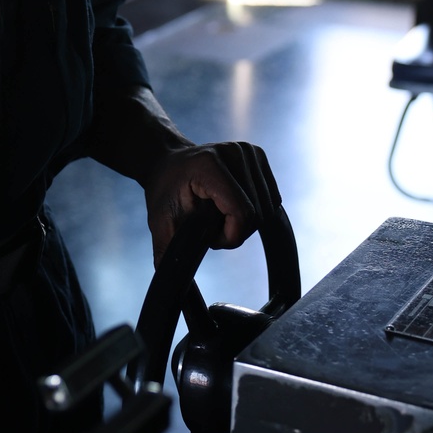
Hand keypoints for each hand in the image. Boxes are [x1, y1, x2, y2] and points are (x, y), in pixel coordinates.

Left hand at [144, 139, 280, 265]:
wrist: (168, 161)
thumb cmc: (165, 190)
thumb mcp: (159, 219)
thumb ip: (167, 249)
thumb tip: (172, 282)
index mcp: (209, 164)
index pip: (242, 212)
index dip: (230, 235)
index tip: (209, 236)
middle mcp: (234, 152)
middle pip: (257, 213)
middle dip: (235, 230)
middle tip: (209, 224)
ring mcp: (248, 150)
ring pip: (267, 208)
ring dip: (245, 221)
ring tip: (219, 213)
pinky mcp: (258, 154)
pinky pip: (272, 198)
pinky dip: (256, 209)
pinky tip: (232, 203)